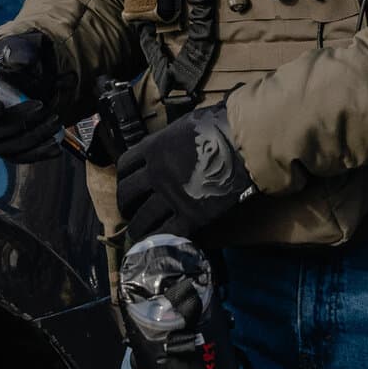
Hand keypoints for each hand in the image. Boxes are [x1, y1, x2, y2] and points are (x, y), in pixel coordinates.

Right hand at [0, 31, 61, 159]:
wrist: (15, 75)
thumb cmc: (6, 60)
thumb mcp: (11, 49)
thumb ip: (16, 50)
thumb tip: (23, 61)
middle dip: (16, 122)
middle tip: (42, 106)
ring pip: (4, 148)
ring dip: (31, 138)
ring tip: (55, 121)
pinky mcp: (2, 147)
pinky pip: (16, 157)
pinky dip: (37, 154)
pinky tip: (55, 148)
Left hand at [116, 104, 257, 242]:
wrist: (244, 141)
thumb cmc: (219, 125)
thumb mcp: (184, 125)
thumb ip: (169, 140)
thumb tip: (169, 145)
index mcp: (153, 148)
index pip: (125, 165)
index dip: (123, 178)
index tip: (127, 184)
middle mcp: (156, 174)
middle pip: (127, 194)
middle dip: (125, 205)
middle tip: (130, 211)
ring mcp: (172, 196)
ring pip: (142, 219)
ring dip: (138, 228)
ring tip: (139, 233)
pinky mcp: (191, 215)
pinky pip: (167, 233)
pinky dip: (160, 240)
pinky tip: (159, 243)